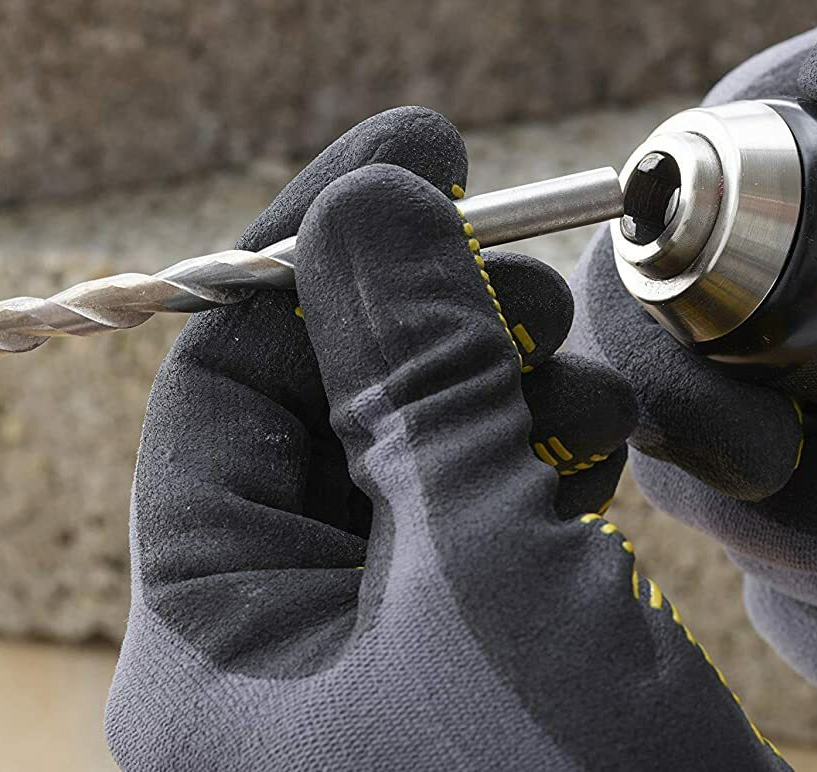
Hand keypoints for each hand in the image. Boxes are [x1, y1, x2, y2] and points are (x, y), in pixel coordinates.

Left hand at [105, 107, 788, 770]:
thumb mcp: (486, 576)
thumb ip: (418, 379)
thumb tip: (365, 197)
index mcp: (214, 644)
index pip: (222, 386)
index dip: (315, 249)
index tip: (419, 147)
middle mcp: (278, 655)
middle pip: (319, 415)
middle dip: (424, 321)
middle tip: (526, 270)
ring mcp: (385, 665)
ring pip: (414, 461)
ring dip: (496, 386)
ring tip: (583, 372)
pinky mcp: (481, 670)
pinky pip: (481, 523)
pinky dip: (538, 459)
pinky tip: (602, 439)